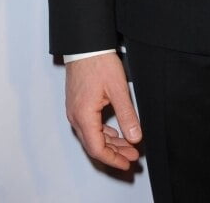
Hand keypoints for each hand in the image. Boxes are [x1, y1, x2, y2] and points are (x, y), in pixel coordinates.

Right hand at [65, 53, 141, 170]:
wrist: (85, 46)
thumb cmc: (99, 63)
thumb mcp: (118, 89)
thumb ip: (127, 115)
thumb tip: (135, 137)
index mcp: (84, 115)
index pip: (97, 149)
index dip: (113, 159)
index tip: (128, 162)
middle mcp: (75, 117)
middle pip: (94, 145)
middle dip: (115, 153)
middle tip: (133, 155)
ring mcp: (74, 111)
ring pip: (92, 136)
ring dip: (110, 144)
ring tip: (129, 146)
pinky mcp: (77, 105)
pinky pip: (89, 127)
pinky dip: (103, 134)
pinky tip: (115, 134)